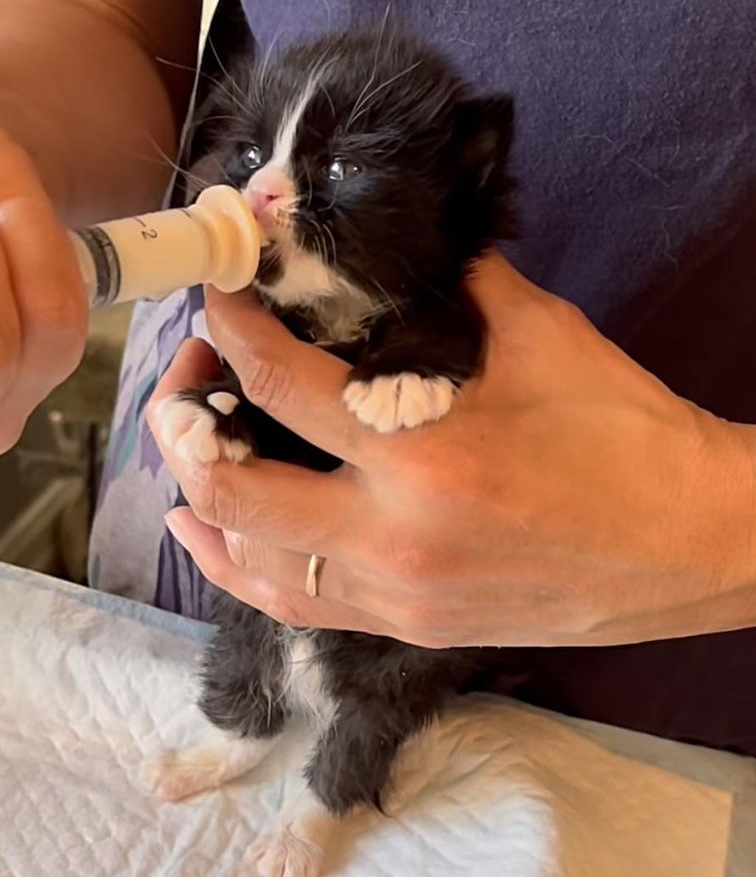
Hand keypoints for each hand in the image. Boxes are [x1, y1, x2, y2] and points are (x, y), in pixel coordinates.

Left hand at [148, 254, 755, 647]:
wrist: (693, 545)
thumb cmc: (626, 434)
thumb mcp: (540, 335)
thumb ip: (450, 287)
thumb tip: (387, 250)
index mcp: (427, 453)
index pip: (281, 382)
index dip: (230, 325)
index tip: (217, 289)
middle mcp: (393, 537)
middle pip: (231, 486)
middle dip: (184, 419)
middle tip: (192, 370)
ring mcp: (394, 595)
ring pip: (246, 559)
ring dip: (197, 495)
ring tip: (190, 439)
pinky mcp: (406, 626)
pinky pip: (291, 602)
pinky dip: (236, 562)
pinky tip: (210, 528)